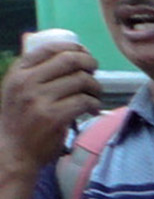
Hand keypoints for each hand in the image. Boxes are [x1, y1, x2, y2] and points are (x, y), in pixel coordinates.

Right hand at [0, 36, 100, 172]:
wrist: (13, 151)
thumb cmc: (20, 119)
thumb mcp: (17, 90)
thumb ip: (33, 72)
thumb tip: (64, 51)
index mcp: (18, 72)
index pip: (49, 48)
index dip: (73, 48)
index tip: (85, 54)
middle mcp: (26, 82)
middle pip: (69, 61)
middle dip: (89, 63)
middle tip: (95, 72)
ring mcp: (39, 99)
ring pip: (81, 81)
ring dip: (95, 87)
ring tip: (95, 95)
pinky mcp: (53, 117)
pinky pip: (84, 101)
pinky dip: (95, 104)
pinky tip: (93, 109)